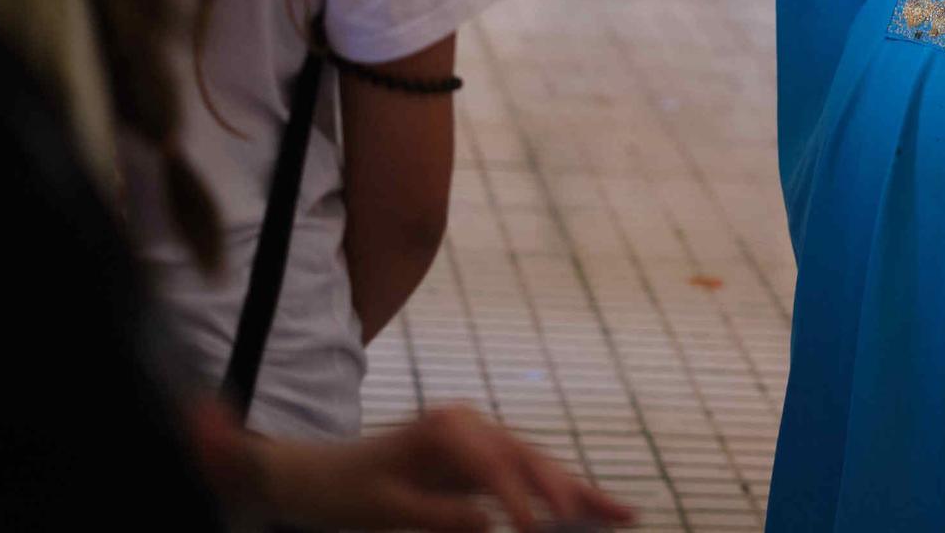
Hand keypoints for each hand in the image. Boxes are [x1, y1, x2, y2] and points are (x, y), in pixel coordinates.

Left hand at [257, 405, 637, 531]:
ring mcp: (480, 438)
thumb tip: (493, 523)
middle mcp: (471, 424)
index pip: (497, 465)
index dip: (521, 499)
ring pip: (540, 466)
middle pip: (533, 458)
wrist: (320, 475)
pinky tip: (590, 510)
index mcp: (447, 427)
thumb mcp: (388, 511)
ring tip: (624, 514)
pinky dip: (558, 494)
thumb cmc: (350, 492)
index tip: (535, 530)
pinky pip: (527, 476)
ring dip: (580, 492)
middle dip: (573, 489)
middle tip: (614, 517)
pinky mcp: (482, 458)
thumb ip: (440, 516)